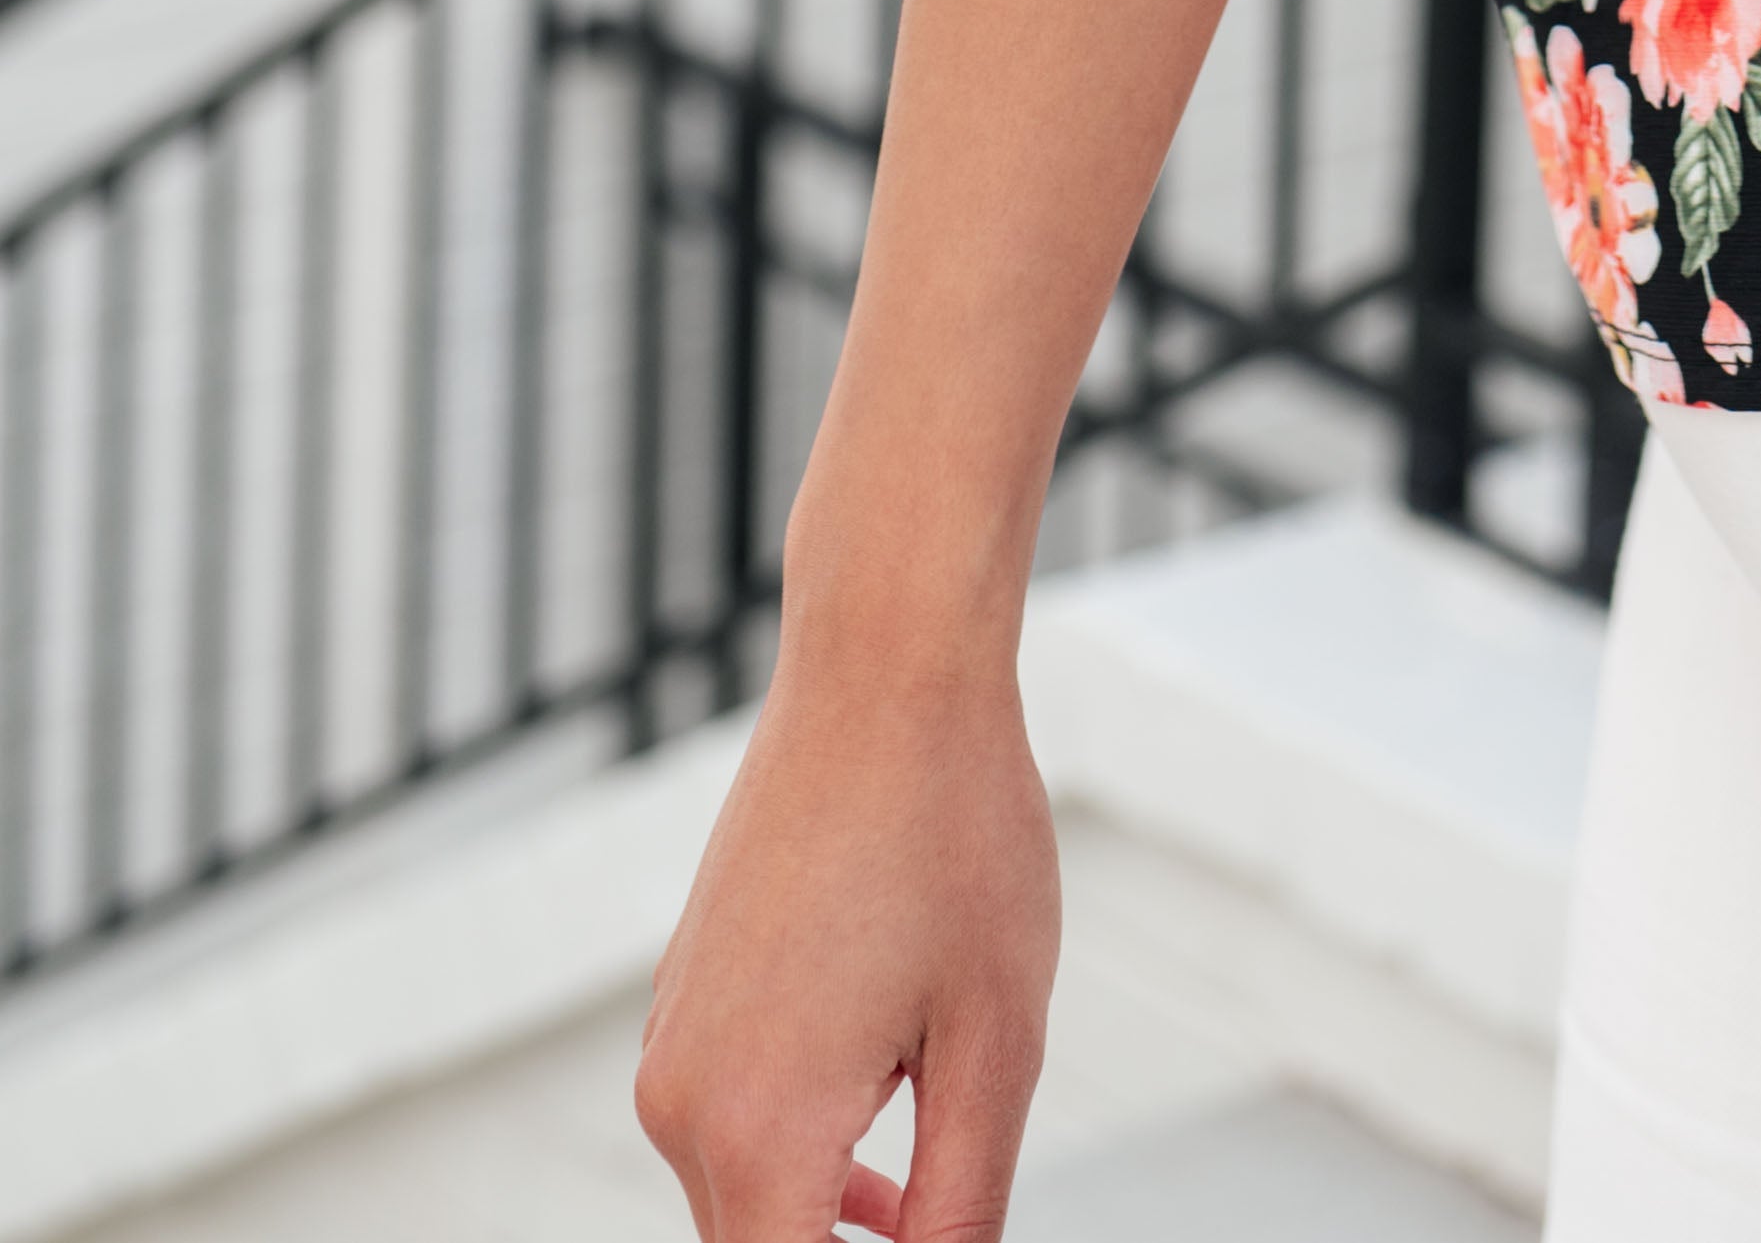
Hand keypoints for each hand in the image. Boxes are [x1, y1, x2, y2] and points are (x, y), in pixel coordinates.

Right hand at [635, 641, 1058, 1241]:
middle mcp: (681, 1104)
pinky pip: (730, 1122)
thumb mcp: (994, 1044)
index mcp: (757, 1131)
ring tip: (925, 1175)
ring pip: (744, 1197)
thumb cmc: (955, 837)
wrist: (884, 671)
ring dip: (825, 1214)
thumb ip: (960, 1210)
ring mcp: (670, 1046)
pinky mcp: (680, 999)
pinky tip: (888, 1107)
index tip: (924, 1241)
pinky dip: (799, 1145)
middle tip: (937, 1217)